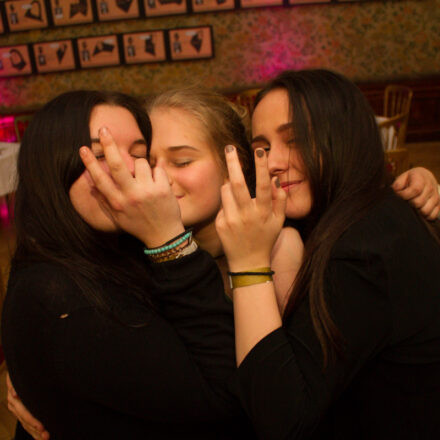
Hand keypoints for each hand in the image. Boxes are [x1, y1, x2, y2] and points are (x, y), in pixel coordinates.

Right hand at [6, 373, 49, 439]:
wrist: (22, 364)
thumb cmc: (24, 367)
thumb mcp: (20, 374)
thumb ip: (16, 384)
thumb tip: (14, 395)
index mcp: (14, 396)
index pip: (24, 413)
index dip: (33, 421)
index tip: (43, 427)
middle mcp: (14, 403)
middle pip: (25, 420)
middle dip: (36, 430)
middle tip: (47, 436)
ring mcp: (16, 407)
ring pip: (25, 424)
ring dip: (35, 433)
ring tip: (46, 438)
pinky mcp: (20, 409)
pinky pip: (25, 422)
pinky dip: (33, 430)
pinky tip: (40, 436)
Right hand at [79, 127, 183, 246]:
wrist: (163, 235)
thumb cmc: (138, 225)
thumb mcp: (117, 218)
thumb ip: (105, 201)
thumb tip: (91, 184)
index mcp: (118, 203)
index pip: (101, 180)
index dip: (90, 163)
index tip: (83, 148)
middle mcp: (131, 196)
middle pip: (118, 165)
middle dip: (109, 145)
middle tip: (104, 129)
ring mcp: (148, 192)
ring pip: (140, 163)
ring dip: (141, 166)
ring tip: (144, 179)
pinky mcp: (163, 189)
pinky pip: (157, 168)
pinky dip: (157, 172)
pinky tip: (158, 183)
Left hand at [215, 146, 285, 271]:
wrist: (248, 263)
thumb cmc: (265, 239)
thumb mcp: (279, 222)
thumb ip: (280, 201)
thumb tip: (276, 180)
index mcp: (263, 213)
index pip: (263, 185)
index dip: (262, 167)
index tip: (260, 150)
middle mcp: (246, 215)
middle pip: (238, 184)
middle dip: (233, 163)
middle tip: (229, 147)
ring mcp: (231, 219)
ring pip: (226, 190)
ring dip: (229, 185)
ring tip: (236, 191)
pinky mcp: (220, 223)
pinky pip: (222, 203)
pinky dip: (227, 202)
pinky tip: (233, 213)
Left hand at [392, 167, 439, 219]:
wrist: (424, 178)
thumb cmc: (410, 180)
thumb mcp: (402, 178)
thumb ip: (398, 184)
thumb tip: (396, 191)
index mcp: (421, 179)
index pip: (415, 189)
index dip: (404, 195)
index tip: (399, 195)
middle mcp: (430, 187)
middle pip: (418, 202)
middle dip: (409, 203)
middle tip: (406, 201)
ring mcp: (435, 197)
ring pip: (425, 211)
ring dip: (417, 211)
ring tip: (412, 206)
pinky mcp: (438, 204)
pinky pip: (432, 215)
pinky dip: (424, 216)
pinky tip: (419, 211)